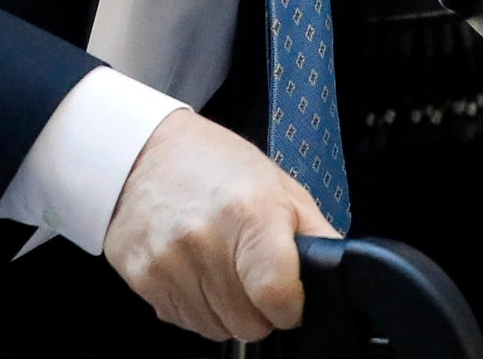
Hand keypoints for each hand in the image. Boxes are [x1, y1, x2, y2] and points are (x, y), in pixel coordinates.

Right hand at [102, 108, 338, 341]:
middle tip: (251, 271)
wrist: (143, 152)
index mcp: (248, 213)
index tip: (289, 295)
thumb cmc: (215, 163)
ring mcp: (168, 263)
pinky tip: (195, 269)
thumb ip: (316, 235)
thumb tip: (340, 275)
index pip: (277, 296)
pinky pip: (185, 321)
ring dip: (226, 309)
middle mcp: (204, 241)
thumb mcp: (279, 187)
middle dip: (259, 308)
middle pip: (249, 324)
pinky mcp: (143, 279)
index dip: (291, 306)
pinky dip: (196, 305)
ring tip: (220, 265)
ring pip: (216, 329)